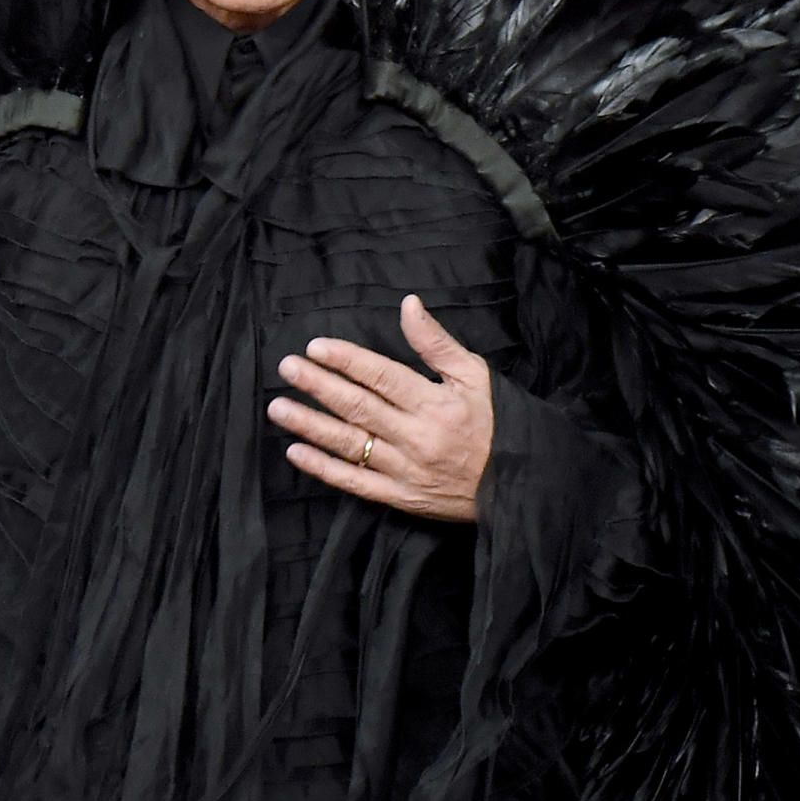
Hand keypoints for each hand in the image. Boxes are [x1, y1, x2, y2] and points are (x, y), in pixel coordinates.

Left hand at [268, 294, 493, 523]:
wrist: (521, 484)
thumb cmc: (497, 422)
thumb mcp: (476, 375)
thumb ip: (436, 342)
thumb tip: (408, 304)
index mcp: (435, 403)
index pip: (381, 376)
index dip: (346, 360)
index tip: (315, 346)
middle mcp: (416, 436)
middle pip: (358, 407)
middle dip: (319, 386)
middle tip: (286, 368)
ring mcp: (405, 470)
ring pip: (349, 444)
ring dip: (310, 425)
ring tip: (278, 408)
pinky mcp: (399, 497)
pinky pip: (355, 482)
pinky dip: (323, 468)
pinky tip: (296, 452)